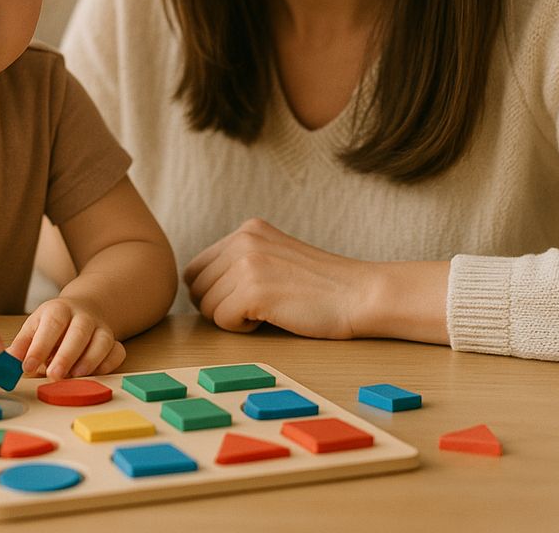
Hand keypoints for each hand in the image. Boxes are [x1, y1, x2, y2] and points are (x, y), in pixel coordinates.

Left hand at [9, 297, 125, 379]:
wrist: (84, 308)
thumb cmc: (53, 323)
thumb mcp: (34, 326)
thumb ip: (22, 345)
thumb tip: (4, 362)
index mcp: (59, 309)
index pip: (52, 324)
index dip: (39, 346)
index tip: (27, 367)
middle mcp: (83, 316)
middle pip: (79, 332)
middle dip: (66, 355)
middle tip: (53, 375)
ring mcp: (101, 328)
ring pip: (102, 341)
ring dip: (89, 360)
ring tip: (74, 376)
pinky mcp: (114, 341)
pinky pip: (117, 352)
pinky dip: (108, 364)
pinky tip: (95, 374)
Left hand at [182, 218, 374, 339]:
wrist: (361, 294)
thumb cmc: (321, 287)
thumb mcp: (275, 256)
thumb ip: (241, 261)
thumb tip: (197, 288)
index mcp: (247, 229)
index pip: (197, 267)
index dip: (211, 292)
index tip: (239, 302)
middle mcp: (242, 240)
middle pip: (197, 287)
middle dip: (219, 306)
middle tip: (255, 310)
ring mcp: (247, 263)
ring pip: (207, 306)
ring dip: (232, 318)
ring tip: (266, 312)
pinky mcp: (253, 290)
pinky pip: (222, 320)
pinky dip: (242, 329)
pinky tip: (269, 320)